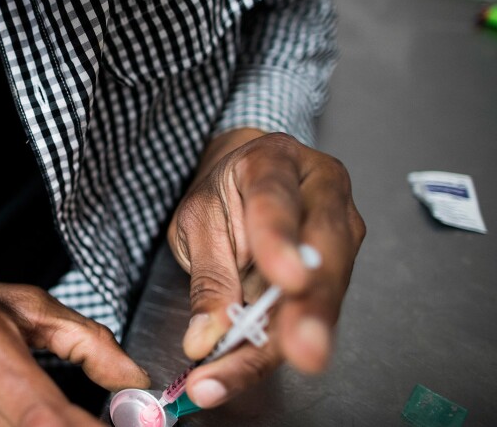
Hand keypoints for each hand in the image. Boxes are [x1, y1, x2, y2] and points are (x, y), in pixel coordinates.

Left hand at [167, 130, 364, 407]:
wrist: (246, 182)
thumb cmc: (224, 193)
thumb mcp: (198, 219)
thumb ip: (207, 275)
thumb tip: (206, 337)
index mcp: (275, 162)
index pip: (278, 199)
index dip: (281, 241)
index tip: (284, 279)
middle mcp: (322, 195)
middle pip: (325, 253)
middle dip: (311, 308)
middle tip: (300, 351)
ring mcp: (338, 236)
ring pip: (324, 293)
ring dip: (290, 341)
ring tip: (244, 373)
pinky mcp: (335, 274)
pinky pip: (307, 314)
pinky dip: (272, 350)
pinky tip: (239, 372)